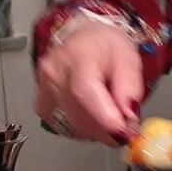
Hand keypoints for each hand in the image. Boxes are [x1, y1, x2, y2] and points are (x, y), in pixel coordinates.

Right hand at [33, 19, 142, 143]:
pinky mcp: (41, 100)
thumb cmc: (106, 46)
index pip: (84, 91)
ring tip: (107, 111)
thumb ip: (130, 87)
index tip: (123, 132)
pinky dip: (80, 127)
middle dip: (107, 128)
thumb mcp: (128, 57)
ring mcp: (44, 87)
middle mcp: (55, 71)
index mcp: (79, 55)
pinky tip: (89, 114)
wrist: (83, 38)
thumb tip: (128, 115)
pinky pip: (62, 125)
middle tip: (125, 125)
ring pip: (72, 125)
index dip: (104, 118)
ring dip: (95, 129)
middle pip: (79, 114)